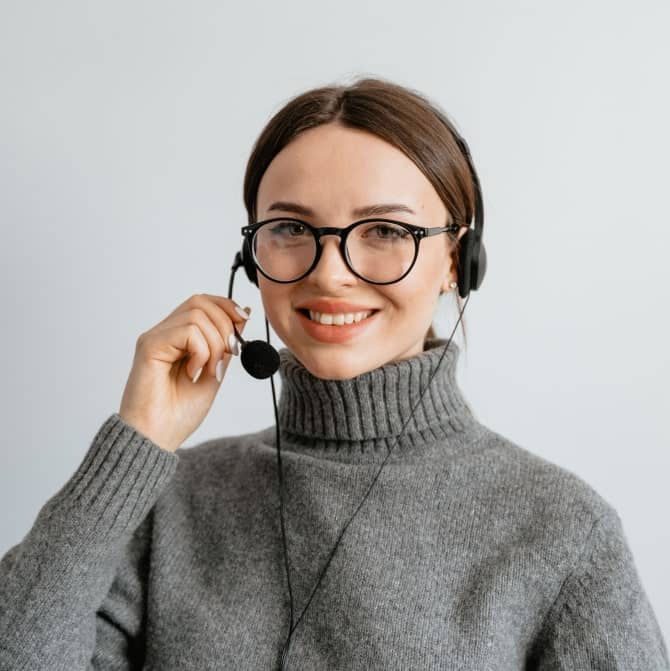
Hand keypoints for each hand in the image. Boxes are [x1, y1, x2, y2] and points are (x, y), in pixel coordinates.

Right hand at [118, 294, 250, 452]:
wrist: (155, 439)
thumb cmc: (177, 415)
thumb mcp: (214, 373)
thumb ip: (225, 346)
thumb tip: (242, 316)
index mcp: (177, 339)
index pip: (203, 303)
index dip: (226, 307)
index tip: (243, 322)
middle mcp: (164, 333)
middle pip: (200, 302)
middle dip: (225, 325)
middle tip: (229, 354)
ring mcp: (155, 338)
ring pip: (196, 314)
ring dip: (214, 343)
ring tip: (208, 371)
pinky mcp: (149, 346)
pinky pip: (187, 331)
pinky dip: (201, 351)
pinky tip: (193, 373)